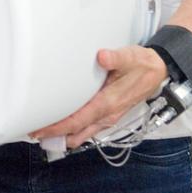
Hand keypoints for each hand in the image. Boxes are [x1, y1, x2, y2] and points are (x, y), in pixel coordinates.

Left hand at [29, 45, 168, 146]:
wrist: (158, 71)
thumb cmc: (141, 64)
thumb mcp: (130, 57)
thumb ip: (115, 57)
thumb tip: (102, 57)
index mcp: (108, 103)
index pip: (77, 121)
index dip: (57, 128)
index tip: (39, 129)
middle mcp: (107, 115)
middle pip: (76, 132)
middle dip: (54, 135)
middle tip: (33, 132)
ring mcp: (108, 118)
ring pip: (82, 134)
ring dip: (64, 135)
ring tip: (43, 131)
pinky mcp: (109, 115)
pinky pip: (88, 129)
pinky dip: (74, 131)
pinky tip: (62, 125)